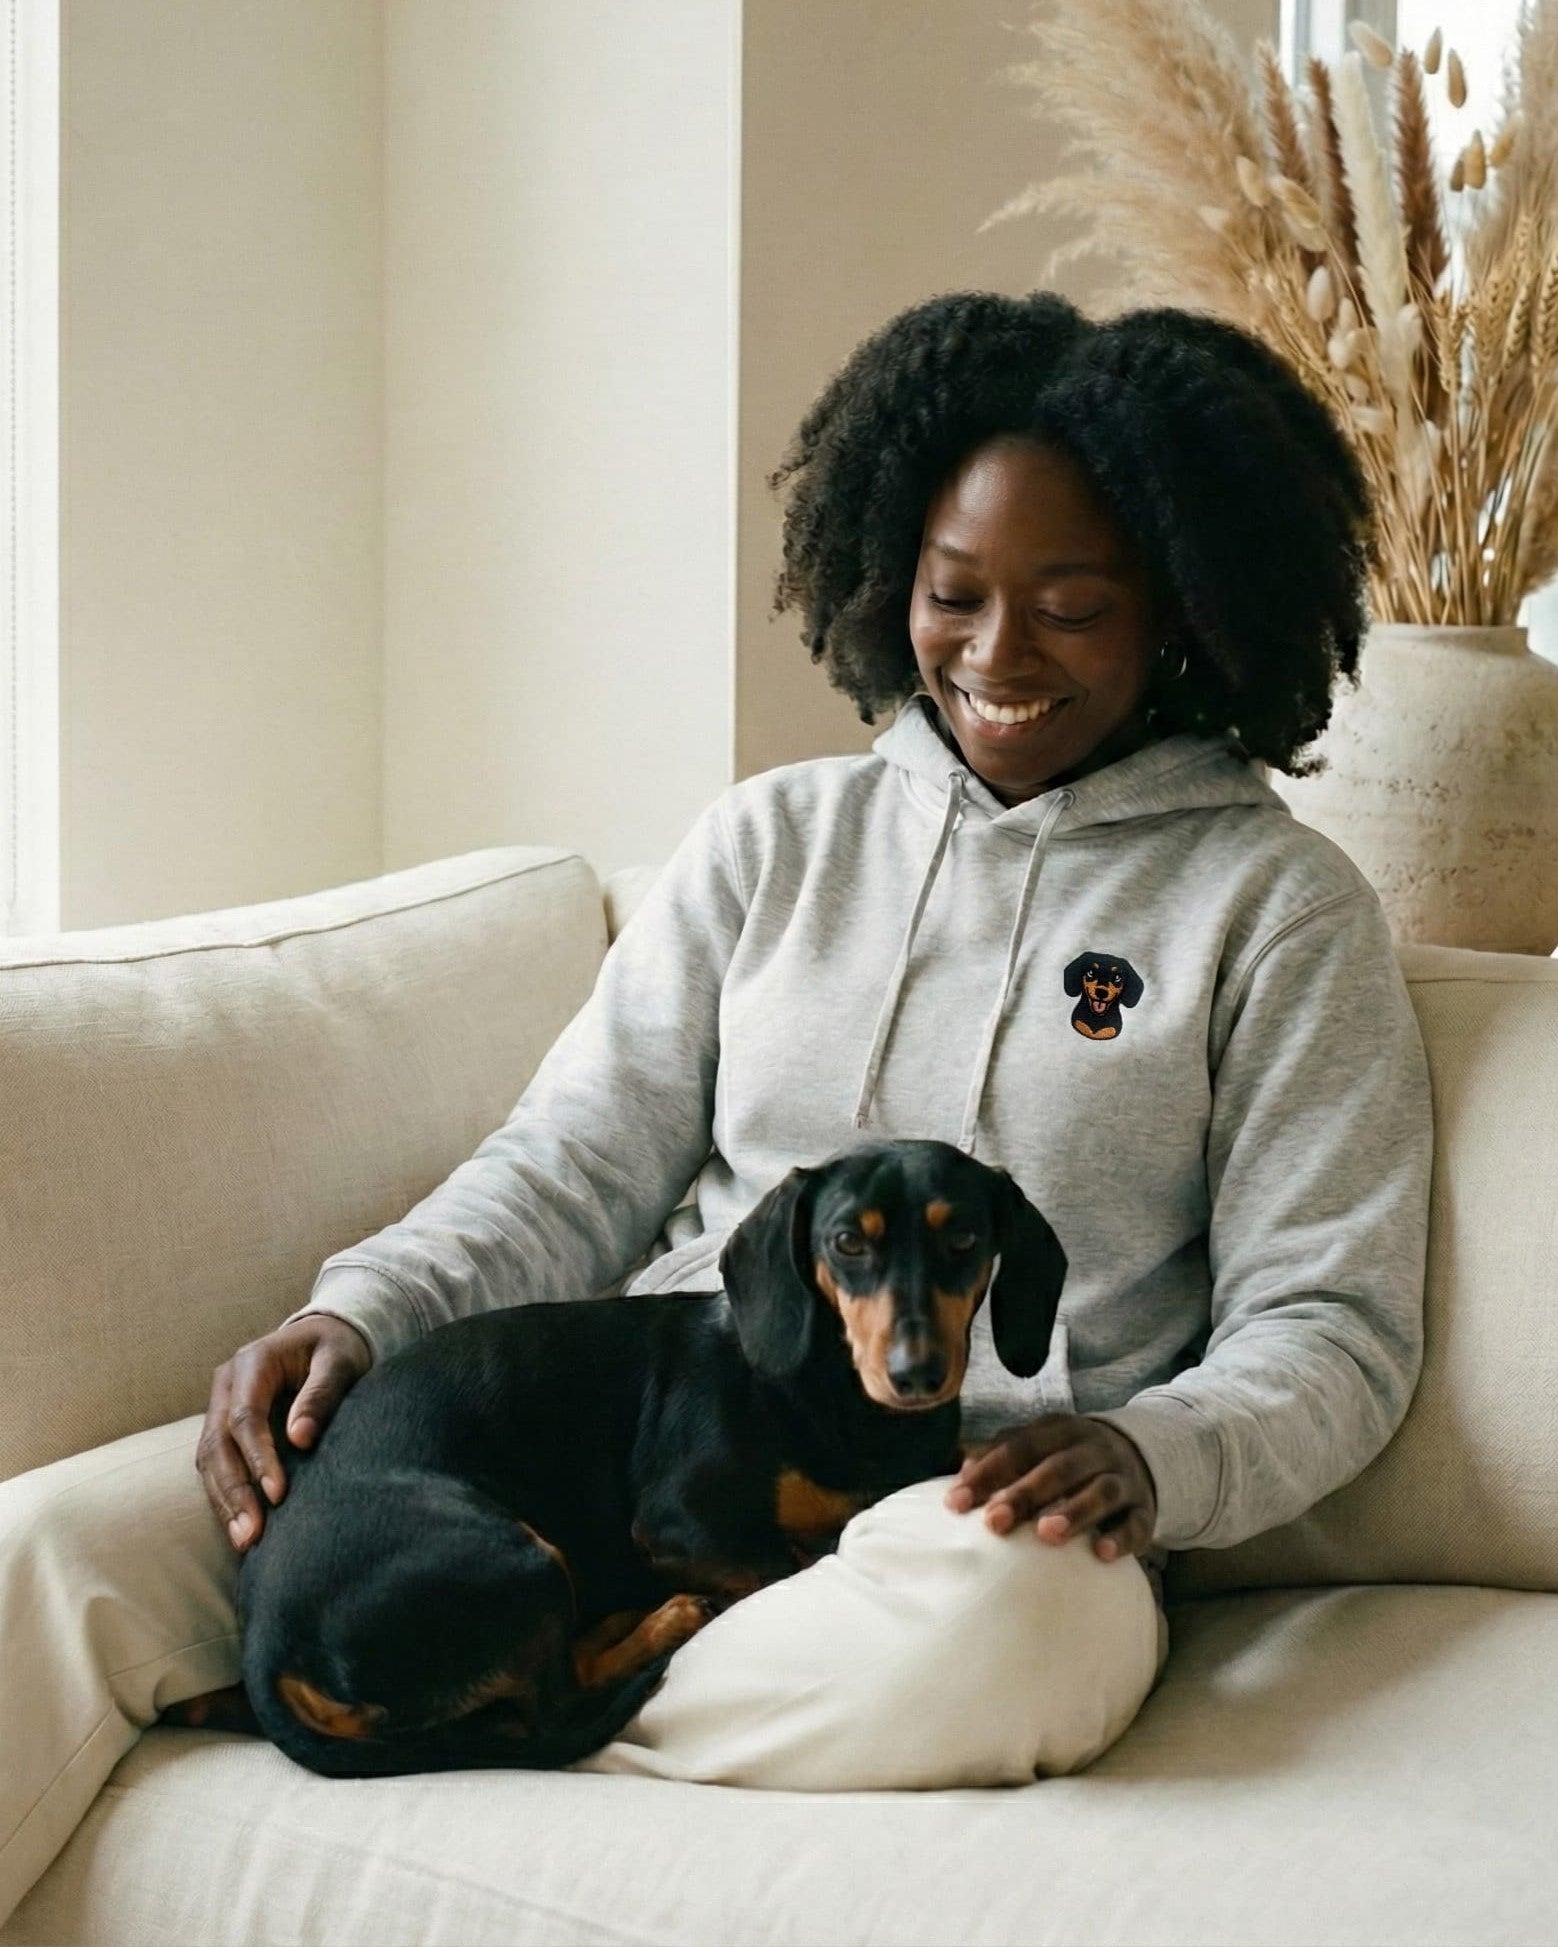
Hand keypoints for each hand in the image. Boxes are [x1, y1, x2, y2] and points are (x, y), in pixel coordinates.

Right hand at [196, 1314, 372, 1553]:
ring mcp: (221, 1405)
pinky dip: (225, 1495)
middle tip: (251, 1534)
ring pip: (208, 1459)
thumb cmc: (337, 1348)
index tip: (278, 1494)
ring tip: (244, 1541)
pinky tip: (240, 1525)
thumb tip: (300, 1438)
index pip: (245, 1416)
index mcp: (252, 1362)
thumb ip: (321, 1394)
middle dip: (233, 1492)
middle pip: (217, 1443)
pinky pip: (215, 1464)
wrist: (326, 1337)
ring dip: (224, 1502)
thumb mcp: (339, 1361)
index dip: (258, 1457)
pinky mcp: (225, 1426)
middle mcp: (228, 1384)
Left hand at [944, 1413, 1157, 1561]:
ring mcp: (1123, 1478)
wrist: (1139, 1457)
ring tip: (1047, 1534)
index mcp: (1060, 1430)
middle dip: (1025, 1494)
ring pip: (1102, 1490)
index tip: (956, 1503)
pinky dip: (1121, 1537)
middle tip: (994, 1522)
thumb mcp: (1040, 1447)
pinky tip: (1101, 1553)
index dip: (987, 1472)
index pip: (1020, 1446)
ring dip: (1075, 1510)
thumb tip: (959, 1474)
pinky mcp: (1145, 1509)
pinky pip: (1137, 1522)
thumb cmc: (1070, 1460)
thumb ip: (1002, 1457)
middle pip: (1059, 1467)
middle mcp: (1094, 1449)